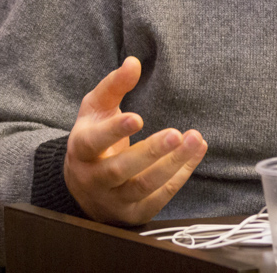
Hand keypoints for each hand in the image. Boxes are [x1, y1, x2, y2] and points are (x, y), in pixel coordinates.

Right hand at [63, 56, 207, 224]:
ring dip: (173, 164)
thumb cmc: (93, 136)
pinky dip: (180, 176)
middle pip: (121, 169)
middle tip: (177, 133)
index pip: (94, 143)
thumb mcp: (96, 109)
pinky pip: (159, 197)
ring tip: (195, 140)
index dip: (114, 132)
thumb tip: (133, 62)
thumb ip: (114, 85)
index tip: (138, 118)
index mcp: (81, 150)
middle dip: (151, 152)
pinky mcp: (133, 213)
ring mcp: (113, 200)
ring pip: (144, 187)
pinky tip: (195, 155)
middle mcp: (94, 179)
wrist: (83, 185)